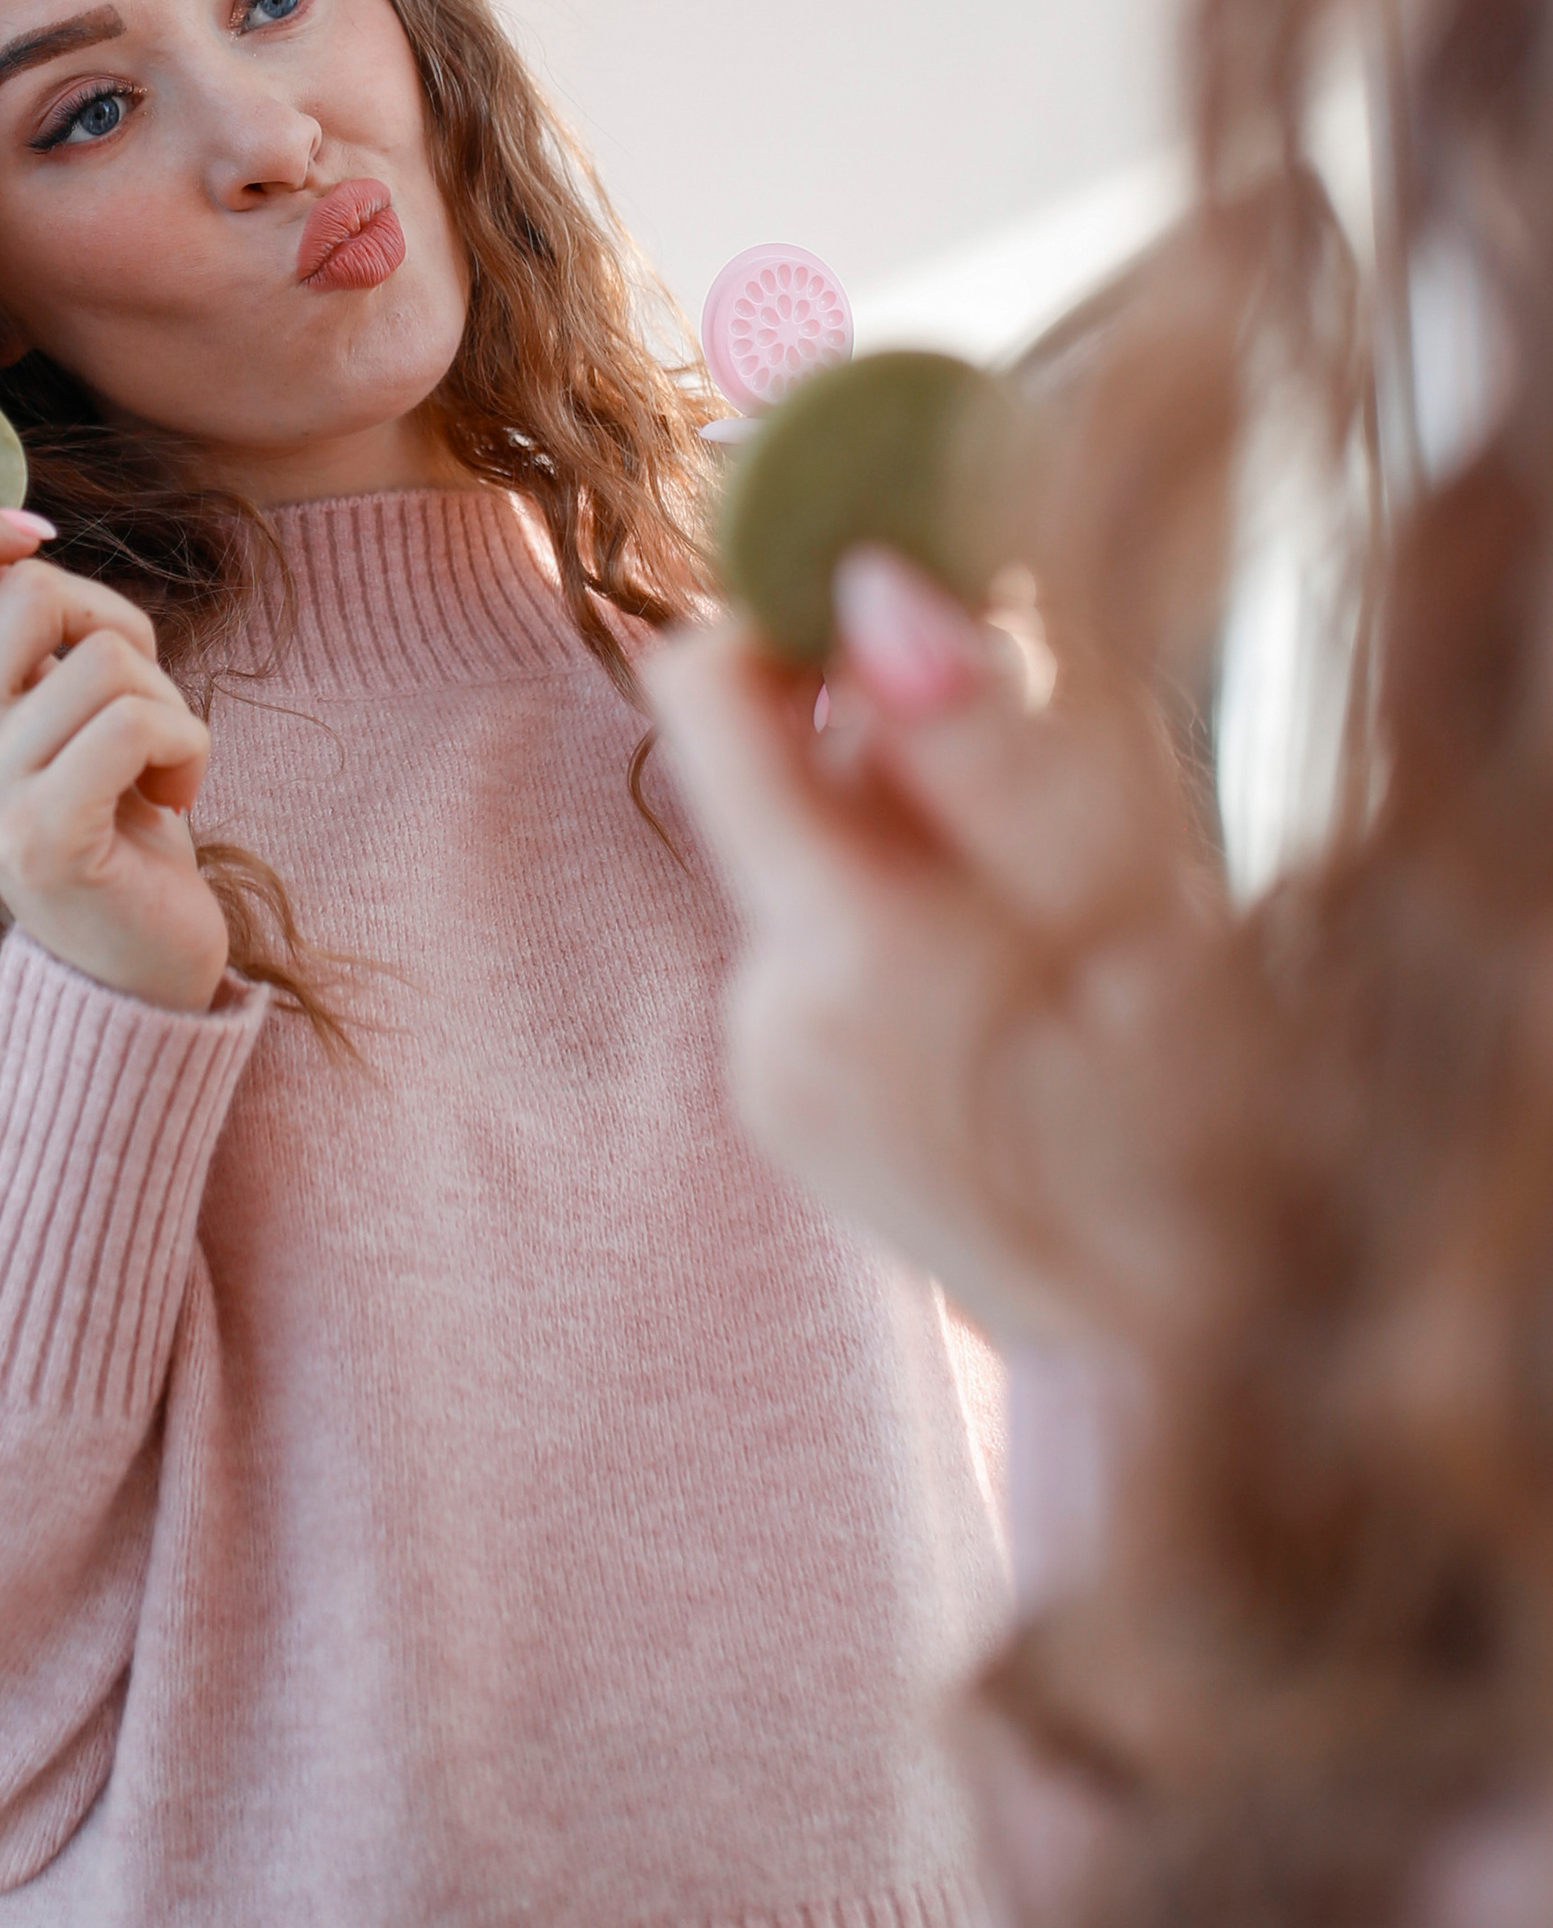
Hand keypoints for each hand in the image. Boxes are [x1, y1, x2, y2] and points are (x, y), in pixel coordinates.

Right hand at [0, 496, 229, 1013]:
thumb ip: (2, 623)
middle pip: (31, 590)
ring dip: (165, 694)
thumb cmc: (103, 805)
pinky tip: (176, 794)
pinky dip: (190, 743)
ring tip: (153, 760)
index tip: (31, 538)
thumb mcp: (43, 702)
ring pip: (104, 655)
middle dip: (116, 623)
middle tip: (134, 696)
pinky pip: (140, 719)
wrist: (135, 956)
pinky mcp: (40, 837)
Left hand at [641, 547, 1215, 1344]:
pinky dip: (905, 941)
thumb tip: (869, 588)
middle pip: (774, 786)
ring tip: (1059, 930)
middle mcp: (768, 1020)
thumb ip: (992, 741)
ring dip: (911, 849)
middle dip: (893, 748)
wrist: (1216, 1339)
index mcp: (840, 956)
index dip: (783, 610)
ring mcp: (771, 1084)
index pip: (704, 702)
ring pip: (811, 873)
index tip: (892, 592)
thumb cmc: (1224, 1102)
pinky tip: (1018, 1004)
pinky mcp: (790, 1120)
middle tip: (1053, 790)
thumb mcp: (1138, 892)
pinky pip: (825, 963)